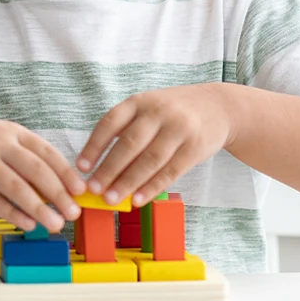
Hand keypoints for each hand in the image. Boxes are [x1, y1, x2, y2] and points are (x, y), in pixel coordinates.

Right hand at [0, 115, 84, 232]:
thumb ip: (24, 157)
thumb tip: (57, 188)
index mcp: (10, 131)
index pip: (45, 152)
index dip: (66, 172)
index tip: (81, 191)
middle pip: (35, 170)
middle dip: (58, 194)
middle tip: (74, 213)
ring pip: (15, 187)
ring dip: (39, 208)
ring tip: (55, 224)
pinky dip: (13, 214)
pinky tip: (28, 224)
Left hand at [77, 84, 235, 205]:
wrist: (218, 106)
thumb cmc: (172, 112)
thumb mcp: (147, 108)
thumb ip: (126, 129)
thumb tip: (98, 163)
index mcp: (138, 102)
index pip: (110, 123)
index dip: (94, 145)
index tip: (81, 166)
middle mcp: (157, 113)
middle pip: (129, 144)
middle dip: (109, 169)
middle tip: (94, 189)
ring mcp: (178, 129)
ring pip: (149, 160)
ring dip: (128, 182)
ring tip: (112, 199)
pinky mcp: (195, 148)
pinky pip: (170, 171)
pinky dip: (152, 187)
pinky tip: (138, 199)